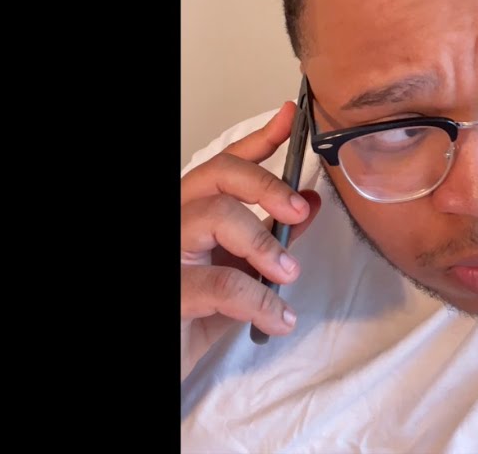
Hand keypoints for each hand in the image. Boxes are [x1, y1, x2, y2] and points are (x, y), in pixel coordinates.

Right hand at [180, 102, 321, 339]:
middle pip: (219, 174)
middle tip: (296, 212)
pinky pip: (224, 283)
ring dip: (265, 244)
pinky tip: (279, 319)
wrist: (170, 359)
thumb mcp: (242, 272)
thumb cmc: (196, 314)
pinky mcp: (173, 290)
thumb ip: (272, 236)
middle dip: (267, 185)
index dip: (260, 138)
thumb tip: (308, 204)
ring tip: (287, 275)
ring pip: (218, 215)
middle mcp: (175, 220)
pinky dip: (263, 301)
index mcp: (192, 211)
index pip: (224, 164)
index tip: (291, 118)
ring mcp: (169, 251)